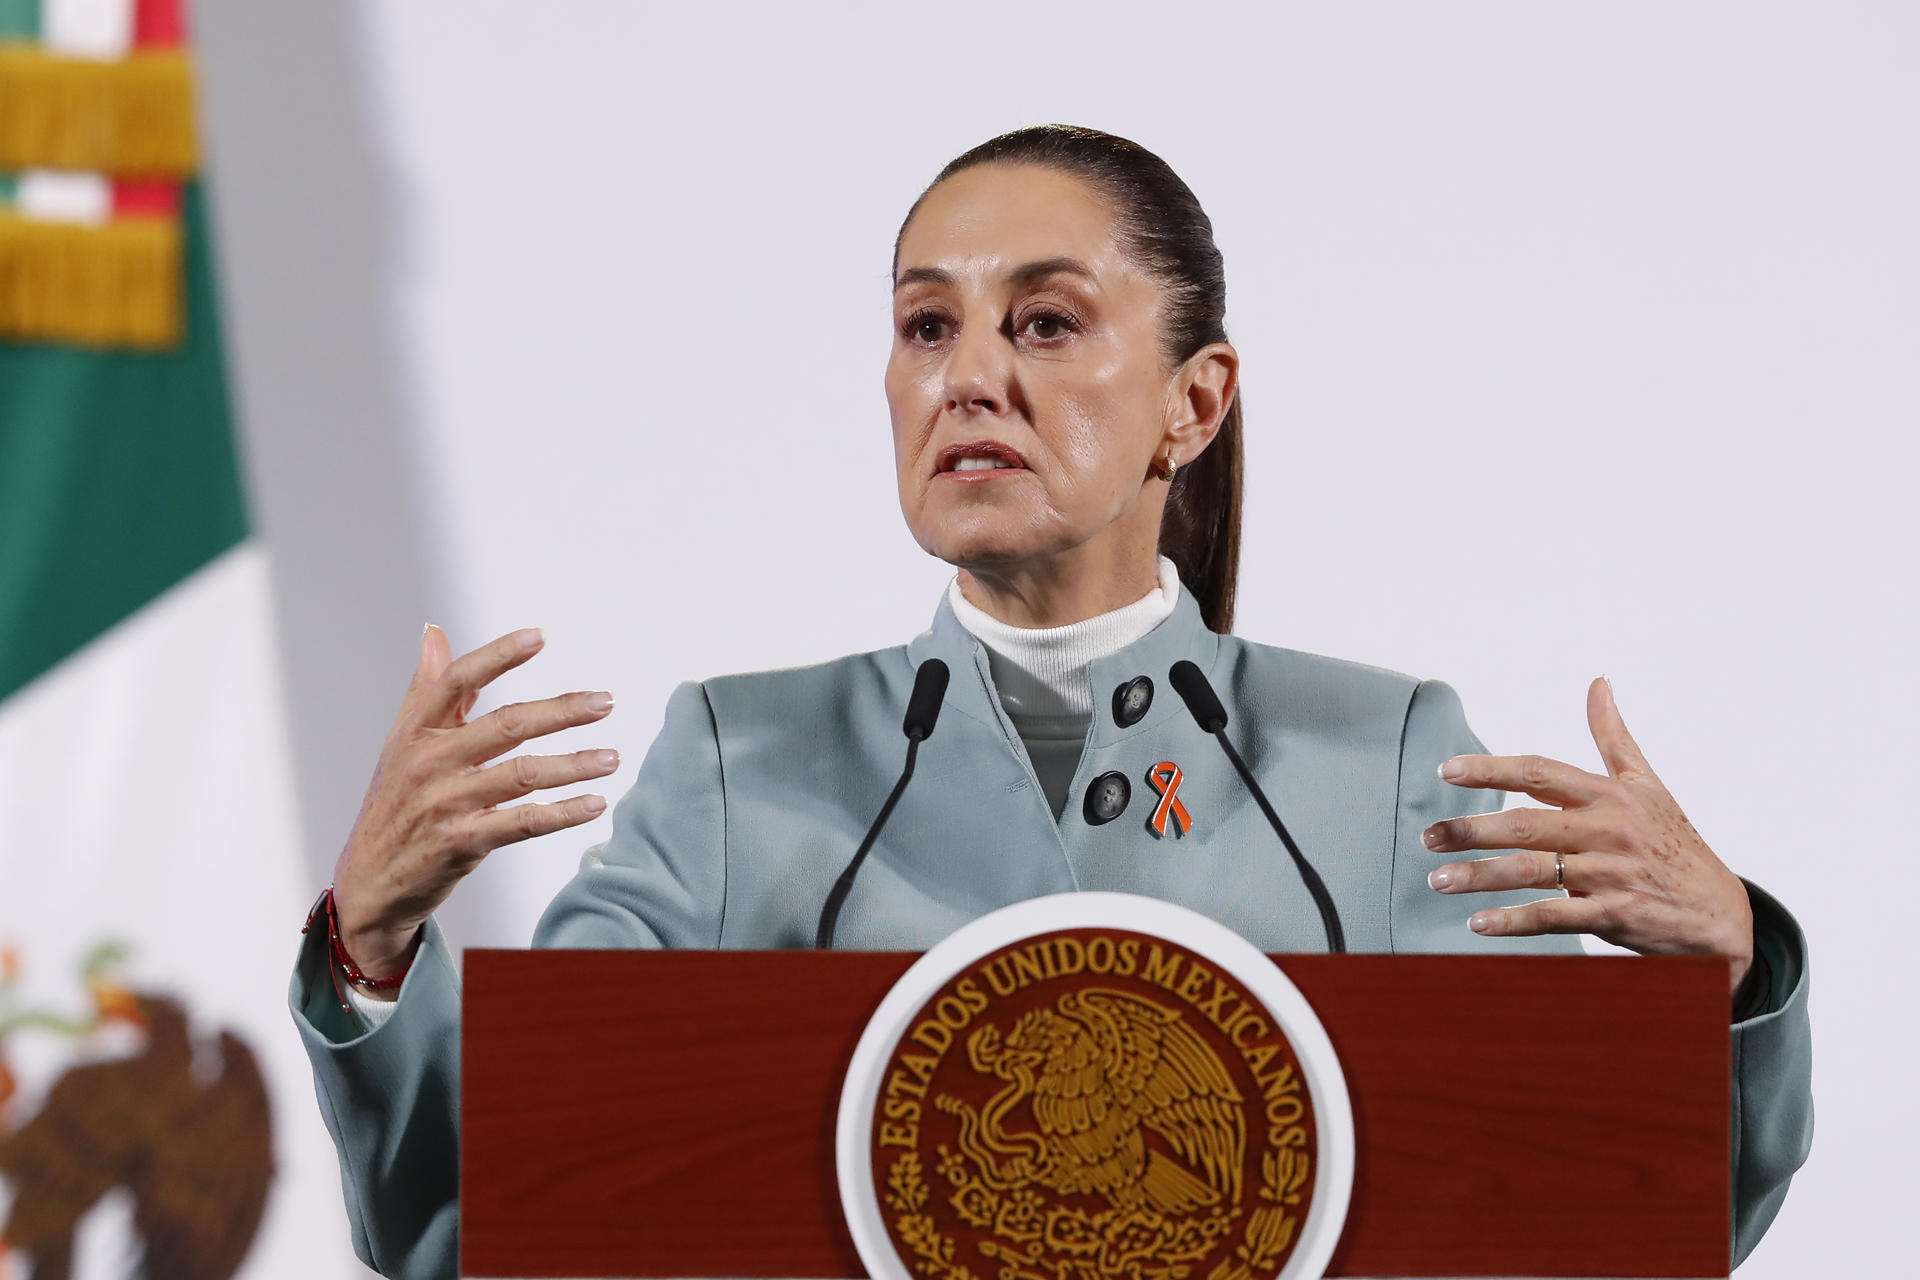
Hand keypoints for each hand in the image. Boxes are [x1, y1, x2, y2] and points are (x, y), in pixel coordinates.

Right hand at [329, 625, 618, 988]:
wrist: (368, 883)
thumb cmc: (393, 806)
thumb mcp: (400, 744)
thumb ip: (425, 688)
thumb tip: (435, 632)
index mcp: (414, 732)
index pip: (457, 682)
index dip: (498, 655)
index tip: (539, 636)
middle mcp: (428, 763)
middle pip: (505, 725)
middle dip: (562, 711)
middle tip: (605, 702)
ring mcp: (445, 804)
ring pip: (522, 774)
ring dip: (574, 765)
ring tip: (612, 757)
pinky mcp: (461, 843)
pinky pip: (523, 822)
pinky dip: (563, 813)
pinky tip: (595, 803)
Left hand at [1421, 676, 1753, 992]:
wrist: (1723, 915)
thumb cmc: (1674, 842)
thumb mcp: (1648, 784)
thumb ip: (1613, 735)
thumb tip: (1598, 681)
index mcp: (1611, 794)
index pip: (1540, 772)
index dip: (1491, 769)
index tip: (1447, 771)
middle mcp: (1609, 830)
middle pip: (1528, 824)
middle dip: (1472, 830)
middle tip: (1429, 837)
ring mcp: (1612, 874)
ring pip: (1534, 871)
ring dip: (1481, 876)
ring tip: (1440, 880)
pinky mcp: (1616, 915)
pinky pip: (1556, 916)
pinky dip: (1514, 920)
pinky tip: (1479, 923)